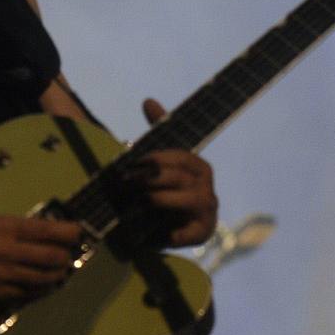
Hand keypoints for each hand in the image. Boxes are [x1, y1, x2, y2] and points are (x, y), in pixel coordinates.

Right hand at [0, 213, 82, 302]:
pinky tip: (45, 284)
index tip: (78, 233)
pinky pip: (27, 294)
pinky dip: (41, 288)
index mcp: (4, 228)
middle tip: (67, 253)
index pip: (49, 231)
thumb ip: (17, 227)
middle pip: (52, 257)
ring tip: (60, 269)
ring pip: (44, 278)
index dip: (71, 233)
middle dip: (66, 255)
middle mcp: (5, 252)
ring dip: (58, 274)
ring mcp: (1, 276)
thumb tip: (46, 233)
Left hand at [138, 98, 218, 246]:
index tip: (134, 163)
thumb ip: (158, 131)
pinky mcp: (202, 233)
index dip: (157, 158)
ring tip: (138, 202)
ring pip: (185, 200)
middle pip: (181, 177)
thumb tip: (148, 100)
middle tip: (127, 182)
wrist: (179, 229)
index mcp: (199, 167)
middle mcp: (207, 186)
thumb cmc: (169, 190)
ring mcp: (207, 210)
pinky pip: (185, 231)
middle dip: (152, 178)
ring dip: (159, 199)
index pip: (180, 156)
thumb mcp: (162, 161)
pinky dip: (167, 232)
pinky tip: (147, 231)